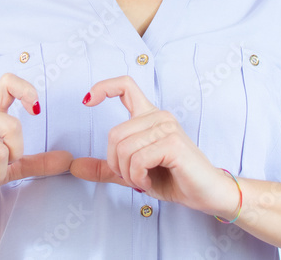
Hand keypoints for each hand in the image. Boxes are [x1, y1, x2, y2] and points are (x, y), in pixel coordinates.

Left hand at [68, 75, 238, 218]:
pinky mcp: (173, 143)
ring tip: (145, 180)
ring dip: (129, 174)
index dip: (103, 87)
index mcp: (149, 117)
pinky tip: (151, 183)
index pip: (126, 85)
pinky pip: (137, 159)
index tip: (87, 101)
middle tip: (134, 177)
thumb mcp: (133, 173)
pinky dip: (138, 177)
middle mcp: (159, 116)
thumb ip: (107, 167)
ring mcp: (167, 127)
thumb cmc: (174, 179)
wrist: (206, 194)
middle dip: (116, 163)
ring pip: (124, 148)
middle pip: (114, 133)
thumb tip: (74, 166)